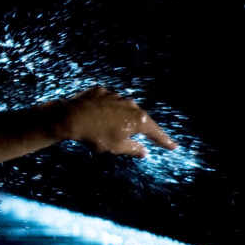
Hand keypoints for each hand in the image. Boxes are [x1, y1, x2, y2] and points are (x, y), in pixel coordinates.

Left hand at [52, 86, 177, 157]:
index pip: (155, 132)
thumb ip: (133, 149)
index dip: (164, 141)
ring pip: (123, 108)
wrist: (72, 118)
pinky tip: (99, 114)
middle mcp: (131, 105)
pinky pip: (107, 101)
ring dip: (121, 117)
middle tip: (145, 136)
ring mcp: (115, 96)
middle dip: (140, 128)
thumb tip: (144, 152)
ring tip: (112, 127)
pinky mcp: (100, 91)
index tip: (173, 146)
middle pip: (140, 118)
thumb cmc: (97, 136)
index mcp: (139, 119)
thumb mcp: (117, 147)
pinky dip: (106, 108)